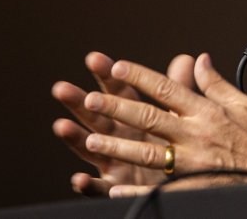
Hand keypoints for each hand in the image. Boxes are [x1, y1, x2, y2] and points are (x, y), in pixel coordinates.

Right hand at [52, 51, 194, 195]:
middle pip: (98, 116)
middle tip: (61, 88)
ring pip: (91, 149)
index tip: (93, 58)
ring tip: (62, 126)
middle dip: (79, 102)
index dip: (108, 75)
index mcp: (135, 117)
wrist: (185, 180)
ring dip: (76, 139)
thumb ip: (178, 87)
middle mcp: (120, 137)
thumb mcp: (179, 114)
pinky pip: (102, 189)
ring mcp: (115, 162)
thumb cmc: (175, 143)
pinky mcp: (118, 187)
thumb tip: (185, 58)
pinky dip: (89, 185)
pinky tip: (79, 179)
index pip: (120, 92)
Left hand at [77, 52, 246, 196]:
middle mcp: (196, 134)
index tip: (117, 67)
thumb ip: (215, 83)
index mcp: (206, 111)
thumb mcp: (242, 102)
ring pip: (146, 153)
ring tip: (90, 140)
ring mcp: (192, 162)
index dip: (140, 77)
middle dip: (117, 108)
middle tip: (89, 99)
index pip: (167, 89)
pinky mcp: (192, 185)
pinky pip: (157, 188)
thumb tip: (198, 60)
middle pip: (149, 118)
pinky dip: (134, 190)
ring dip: (117, 147)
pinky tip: (113, 188)